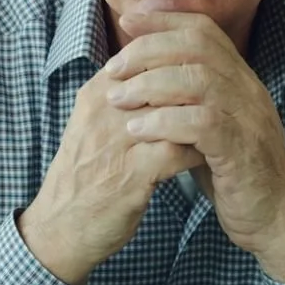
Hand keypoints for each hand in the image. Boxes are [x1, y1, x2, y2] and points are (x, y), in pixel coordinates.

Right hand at [19, 62, 205, 284]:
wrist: (59, 228)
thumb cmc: (86, 175)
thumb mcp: (95, 125)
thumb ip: (123, 97)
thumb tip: (161, 73)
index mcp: (98, 93)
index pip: (147, 55)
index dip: (183, 61)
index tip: (209, 73)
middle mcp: (104, 110)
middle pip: (163, 75)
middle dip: (199, 85)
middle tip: (225, 97)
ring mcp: (116, 141)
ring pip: (174, 108)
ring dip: (202, 115)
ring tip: (222, 124)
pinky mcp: (130, 174)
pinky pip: (177, 150)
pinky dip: (198, 150)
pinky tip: (211, 156)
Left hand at [105, 12, 284, 284]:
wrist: (275, 216)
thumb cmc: (232, 171)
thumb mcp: (207, 126)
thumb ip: (184, 99)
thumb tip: (140, 75)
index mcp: (239, 78)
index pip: (203, 29)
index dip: (164, 19)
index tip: (127, 20)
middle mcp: (247, 89)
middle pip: (198, 45)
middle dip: (149, 50)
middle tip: (113, 69)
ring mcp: (249, 117)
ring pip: (199, 79)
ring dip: (150, 85)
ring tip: (117, 100)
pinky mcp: (242, 149)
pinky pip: (201, 123)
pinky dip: (164, 122)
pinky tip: (138, 130)